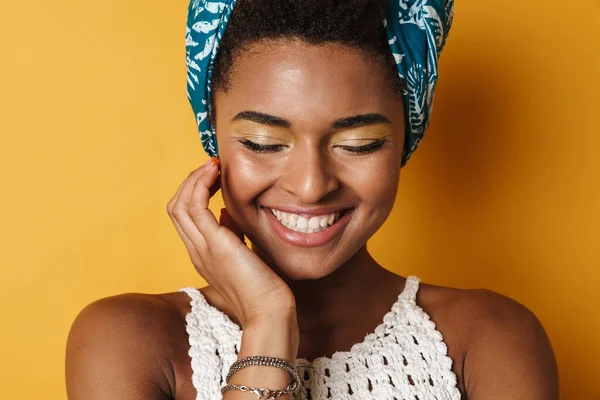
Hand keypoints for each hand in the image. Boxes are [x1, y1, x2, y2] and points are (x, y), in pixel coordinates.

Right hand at [166, 158, 295, 326]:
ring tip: (213, 166)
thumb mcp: (244, 254)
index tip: (214, 178)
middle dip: (191, 182)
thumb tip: (227, 211)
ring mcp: (201, 248)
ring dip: (194, 179)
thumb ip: (232, 234)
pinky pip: (194, 206)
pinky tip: (216, 174)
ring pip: (179, 204)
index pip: (185, 216)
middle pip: (176, 207)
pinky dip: (200, 185)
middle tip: (213, 167)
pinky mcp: (214, 244)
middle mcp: (196, 250)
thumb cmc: (263, 287)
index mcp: (202, 254)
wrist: (269, 311)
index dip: (195, 192)